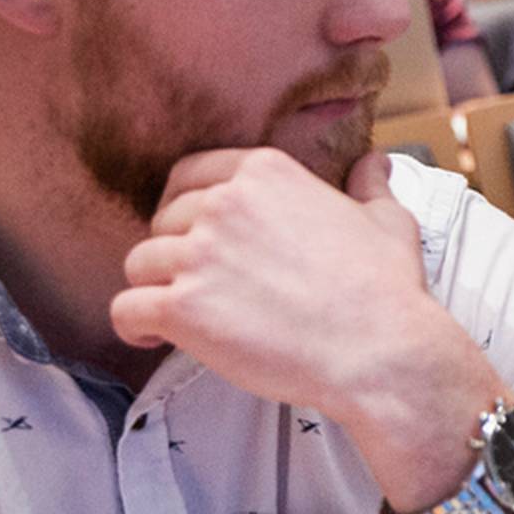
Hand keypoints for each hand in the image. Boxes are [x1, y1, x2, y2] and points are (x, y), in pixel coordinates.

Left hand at [112, 149, 495, 508]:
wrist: (379, 349)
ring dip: (155, 288)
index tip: (193, 233)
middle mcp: (225, 205)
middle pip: (162, 221)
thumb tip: (376, 164)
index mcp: (265, 174)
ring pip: (139, 264)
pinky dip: (133, 326)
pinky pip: (125, 309)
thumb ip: (369, 187)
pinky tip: (152, 338)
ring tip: (179, 315)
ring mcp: (200, 255)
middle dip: (173, 251)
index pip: (190, 174)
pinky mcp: (182, 307)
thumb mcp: (388, 220)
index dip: (184, 206)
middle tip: (198, 282)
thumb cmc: (386, 288)